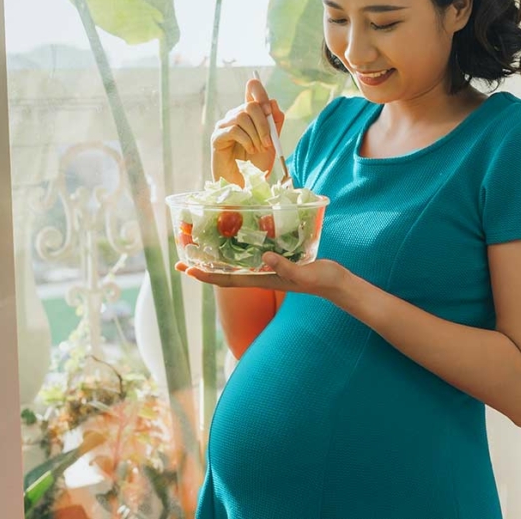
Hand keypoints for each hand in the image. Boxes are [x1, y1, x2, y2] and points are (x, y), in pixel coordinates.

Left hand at [176, 254, 353, 302]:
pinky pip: (253, 255)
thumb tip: (265, 257)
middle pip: (225, 272)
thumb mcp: (303, 273)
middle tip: (184, 256)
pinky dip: (241, 248)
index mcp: (262, 279)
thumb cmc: (321, 279)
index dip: (206, 275)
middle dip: (205, 266)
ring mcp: (269, 269)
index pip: (227, 279)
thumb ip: (285, 266)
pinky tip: (238, 238)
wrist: (336, 283)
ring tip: (204, 245)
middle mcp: (261, 275)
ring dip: (219, 257)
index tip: (187, 270)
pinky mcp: (278, 261)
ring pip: (237, 264)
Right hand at [211, 78, 284, 185]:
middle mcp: (235, 116)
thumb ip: (274, 122)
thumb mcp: (272, 140)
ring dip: (256, 135)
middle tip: (268, 142)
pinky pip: (234, 130)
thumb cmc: (257, 163)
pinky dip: (247, 141)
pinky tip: (249, 150)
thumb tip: (272, 102)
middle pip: (250, 105)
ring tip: (258, 149)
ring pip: (242, 117)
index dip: (260, 92)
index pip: (252, 89)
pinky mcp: (217, 137)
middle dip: (263, 124)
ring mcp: (224, 125)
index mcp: (249, 114)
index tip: (269, 109)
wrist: (246, 183)